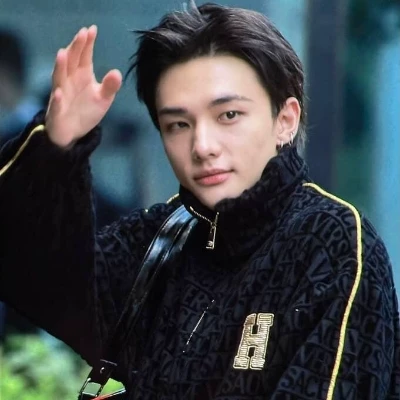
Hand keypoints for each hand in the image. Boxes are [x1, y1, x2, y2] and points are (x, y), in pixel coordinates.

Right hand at [45, 25, 121, 147]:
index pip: (84, 57)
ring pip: (59, 79)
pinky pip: (57, 105)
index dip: (87, 44)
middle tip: (81, 34)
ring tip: (63, 53)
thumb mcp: (103, 99)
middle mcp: (69, 81)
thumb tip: (117, 72)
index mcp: (82, 76)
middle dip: (75, 48)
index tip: (92, 29)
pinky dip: (57, 99)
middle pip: (71, 62)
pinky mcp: (57, 112)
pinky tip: (59, 94)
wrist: (72, 133)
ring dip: (60, 67)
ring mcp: (61, 95)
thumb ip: (110, 86)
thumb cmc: (86, 111)